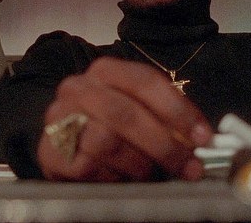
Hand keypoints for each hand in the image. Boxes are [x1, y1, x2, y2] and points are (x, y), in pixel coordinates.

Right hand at [36, 57, 212, 181]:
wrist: (68, 152)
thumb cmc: (112, 131)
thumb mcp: (140, 115)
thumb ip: (166, 121)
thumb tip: (200, 139)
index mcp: (106, 71)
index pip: (145, 82)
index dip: (177, 110)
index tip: (201, 136)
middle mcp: (79, 88)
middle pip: (126, 113)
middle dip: (163, 144)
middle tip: (187, 167)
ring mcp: (60, 118)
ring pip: (106, 140)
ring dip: (136, 163)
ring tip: (148, 173)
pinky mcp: (49, 150)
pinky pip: (88, 166)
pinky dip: (111, 177)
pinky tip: (118, 178)